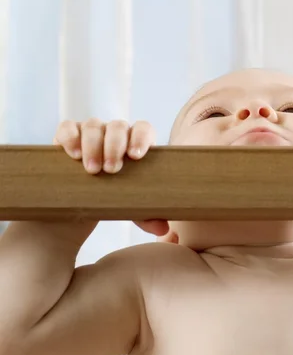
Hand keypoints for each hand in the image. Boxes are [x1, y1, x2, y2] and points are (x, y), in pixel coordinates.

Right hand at [53, 119, 168, 235]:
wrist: (80, 204)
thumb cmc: (112, 200)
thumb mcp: (129, 207)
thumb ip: (146, 216)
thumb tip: (163, 228)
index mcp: (135, 144)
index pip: (143, 129)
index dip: (141, 137)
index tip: (136, 156)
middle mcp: (114, 134)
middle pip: (118, 127)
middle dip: (115, 146)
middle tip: (111, 170)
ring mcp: (91, 132)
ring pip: (94, 126)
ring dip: (93, 146)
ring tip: (92, 170)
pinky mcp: (68, 135)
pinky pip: (68, 127)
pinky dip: (70, 137)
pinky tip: (73, 154)